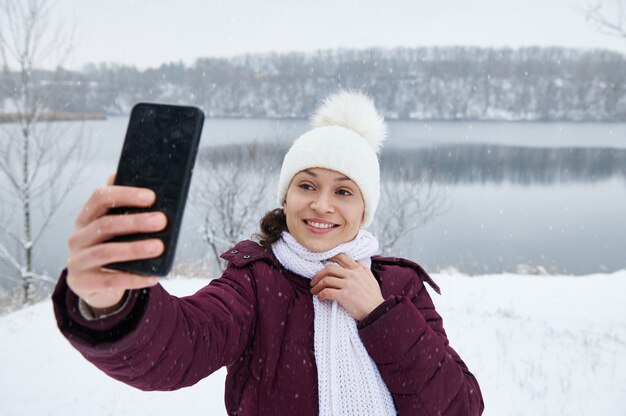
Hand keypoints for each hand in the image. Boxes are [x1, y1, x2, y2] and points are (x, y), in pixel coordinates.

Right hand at [66, 174, 166, 311]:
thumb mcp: (114, 229)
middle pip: (104, 225)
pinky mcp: (82, 282)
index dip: (125, 195)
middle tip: (161, 221)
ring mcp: (77, 261)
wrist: (93, 284)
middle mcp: (77, 237)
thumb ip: (125, 210)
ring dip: (134, 249)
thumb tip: (148, 190)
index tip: (151, 197)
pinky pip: (110, 281)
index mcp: (85, 218)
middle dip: (135, 222)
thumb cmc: (111, 248)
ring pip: (106, 252)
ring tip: (158, 247)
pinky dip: (133, 278)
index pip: (100, 198)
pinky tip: (153, 275)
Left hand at [310, 253, 384, 320]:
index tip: (323, 261)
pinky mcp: (344, 296)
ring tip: (314, 291)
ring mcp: (348, 285)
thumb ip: (362, 269)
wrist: (378, 311)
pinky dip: (321, 295)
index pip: (342, 257)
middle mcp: (352, 274)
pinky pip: (327, 292)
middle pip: (330, 268)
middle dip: (319, 274)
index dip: (330, 258)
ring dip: (317, 286)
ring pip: (326, 280)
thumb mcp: (370, 278)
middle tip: (313, 281)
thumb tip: (356, 262)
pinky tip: (320, 298)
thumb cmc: (374, 297)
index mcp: (358, 269)